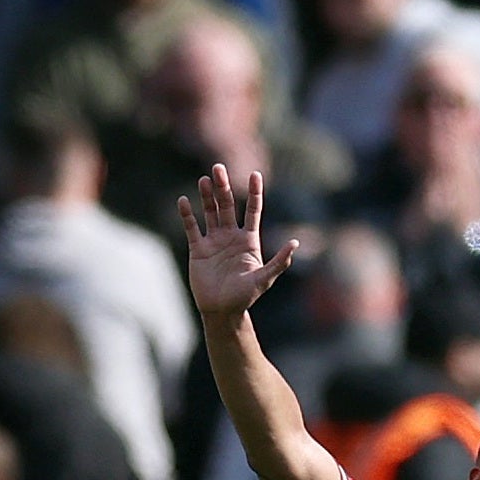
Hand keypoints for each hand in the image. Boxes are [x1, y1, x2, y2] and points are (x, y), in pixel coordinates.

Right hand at [180, 165, 295, 316]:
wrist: (222, 311)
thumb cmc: (245, 296)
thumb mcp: (265, 279)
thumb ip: (279, 261)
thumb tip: (295, 243)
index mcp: (249, 240)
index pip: (252, 210)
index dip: (254, 192)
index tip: (255, 174)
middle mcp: (231, 236)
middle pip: (228, 205)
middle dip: (223, 187)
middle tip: (218, 168)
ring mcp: (214, 241)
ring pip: (210, 212)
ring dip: (207, 196)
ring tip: (204, 179)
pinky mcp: (198, 249)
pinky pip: (192, 228)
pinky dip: (187, 215)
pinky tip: (184, 200)